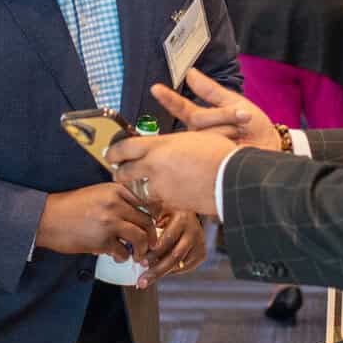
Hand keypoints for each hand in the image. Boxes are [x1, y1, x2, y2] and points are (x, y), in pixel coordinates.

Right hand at [36, 182, 155, 261]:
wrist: (46, 218)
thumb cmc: (70, 207)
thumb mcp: (96, 194)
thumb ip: (118, 200)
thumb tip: (137, 218)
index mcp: (116, 190)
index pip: (146, 203)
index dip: (153, 217)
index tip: (152, 227)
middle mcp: (116, 204)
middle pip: (147, 221)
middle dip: (151, 236)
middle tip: (151, 245)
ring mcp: (110, 222)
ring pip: (140, 238)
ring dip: (142, 249)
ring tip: (138, 255)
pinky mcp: (102, 240)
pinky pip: (123, 251)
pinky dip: (124, 256)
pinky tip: (118, 257)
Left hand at [107, 132, 237, 217]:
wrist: (232, 179)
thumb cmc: (219, 153)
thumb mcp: (194, 138)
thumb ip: (174, 143)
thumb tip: (169, 145)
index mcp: (159, 146)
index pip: (123, 148)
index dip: (113, 152)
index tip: (110, 154)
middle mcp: (155, 166)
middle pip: (123, 172)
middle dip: (120, 173)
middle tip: (121, 173)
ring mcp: (162, 188)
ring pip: (139, 190)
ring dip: (139, 188)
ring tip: (146, 186)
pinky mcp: (171, 203)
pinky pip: (159, 201)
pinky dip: (161, 199)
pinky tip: (170, 194)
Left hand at [135, 210, 206, 287]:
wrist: (186, 214)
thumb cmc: (166, 214)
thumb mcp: (158, 211)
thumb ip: (148, 220)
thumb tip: (134, 237)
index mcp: (182, 218)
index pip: (168, 239)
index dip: (154, 252)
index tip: (140, 262)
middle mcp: (194, 231)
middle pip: (175, 256)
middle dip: (157, 270)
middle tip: (142, 281)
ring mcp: (200, 243)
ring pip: (179, 264)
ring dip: (161, 272)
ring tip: (146, 279)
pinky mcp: (201, 254)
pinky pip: (184, 268)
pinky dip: (170, 271)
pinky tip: (159, 271)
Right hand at [152, 69, 279, 150]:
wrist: (271, 148)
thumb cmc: (254, 126)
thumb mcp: (234, 102)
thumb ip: (211, 90)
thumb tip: (190, 73)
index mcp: (203, 120)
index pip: (181, 108)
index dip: (169, 99)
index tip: (155, 88)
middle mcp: (199, 135)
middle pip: (198, 119)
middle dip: (223, 115)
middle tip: (245, 117)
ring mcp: (204, 150)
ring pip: (206, 133)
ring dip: (230, 128)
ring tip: (245, 132)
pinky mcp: (211, 162)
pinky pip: (214, 148)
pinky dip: (230, 142)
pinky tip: (238, 144)